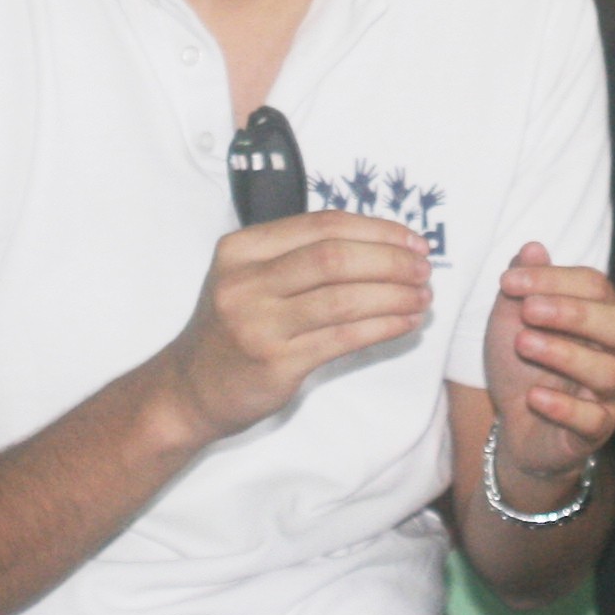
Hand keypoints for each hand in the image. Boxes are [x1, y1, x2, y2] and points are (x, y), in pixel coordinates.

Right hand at [155, 213, 429, 445]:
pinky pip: (343, 338)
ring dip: (394, 295)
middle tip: (424, 269)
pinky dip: (383, 326)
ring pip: (343, 298)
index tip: (413, 241)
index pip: (322, 225)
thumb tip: (384, 244)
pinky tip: (405, 322)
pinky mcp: (276, 363)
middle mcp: (246, 282)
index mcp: (242, 248)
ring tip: (422, 297)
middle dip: (390, 261)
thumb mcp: (250, 276)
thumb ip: (300, 256)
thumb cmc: (234, 327)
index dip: (376, 230)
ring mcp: (258, 324)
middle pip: (334, 258)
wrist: (190, 389)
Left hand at [483, 241, 614, 486]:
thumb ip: (524, 286)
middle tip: (528, 309)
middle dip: (575, 313)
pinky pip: (593, 420)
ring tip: (524, 345)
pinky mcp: (597, 430)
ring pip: (608, 372)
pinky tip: (534, 396)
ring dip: (564, 355)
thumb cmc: (522, 363)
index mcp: (603, 314)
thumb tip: (532, 247)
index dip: (554, 279)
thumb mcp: (512, 320)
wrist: (515, 424)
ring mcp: (612, 393)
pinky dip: (564, 407)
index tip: (508, 281)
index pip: (595, 286)